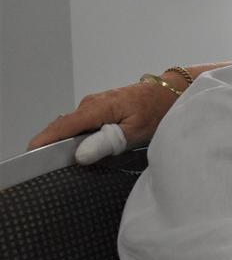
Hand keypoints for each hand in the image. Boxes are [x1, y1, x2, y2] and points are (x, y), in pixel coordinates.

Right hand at [27, 81, 175, 162]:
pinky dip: (80, 135)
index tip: (32, 156)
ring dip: (69, 141)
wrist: (172, 92)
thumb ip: (106, 143)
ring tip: (67, 161)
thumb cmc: (158, 110)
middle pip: (64, 127)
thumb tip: (79, 155)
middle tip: (51, 167)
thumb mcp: (135, 131)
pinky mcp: (102, 107)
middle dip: (54, 145)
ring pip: (74, 125)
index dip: (45, 141)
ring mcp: (96, 104)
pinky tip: (85, 148)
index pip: (63, 126)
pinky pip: (83, 123)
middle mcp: (92, 104)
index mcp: (97, 108)